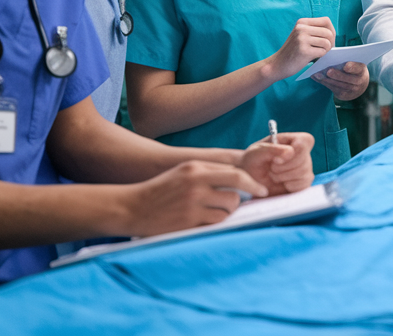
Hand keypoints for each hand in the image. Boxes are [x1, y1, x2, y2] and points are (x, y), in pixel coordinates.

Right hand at [118, 160, 269, 236]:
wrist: (132, 207)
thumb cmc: (160, 190)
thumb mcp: (183, 172)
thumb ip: (208, 174)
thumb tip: (239, 181)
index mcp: (196, 168)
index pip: (235, 173)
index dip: (252, 183)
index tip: (261, 190)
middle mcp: (196, 183)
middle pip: (235, 192)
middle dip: (241, 199)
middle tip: (241, 202)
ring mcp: (192, 203)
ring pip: (227, 210)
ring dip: (226, 214)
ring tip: (213, 213)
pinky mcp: (188, 221)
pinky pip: (215, 224)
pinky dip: (215, 223)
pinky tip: (204, 221)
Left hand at [239, 132, 314, 194]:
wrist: (251, 180)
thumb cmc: (253, 162)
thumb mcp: (256, 153)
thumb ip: (272, 149)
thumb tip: (290, 152)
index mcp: (291, 140)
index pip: (305, 141)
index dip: (295, 150)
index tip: (277, 159)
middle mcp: (302, 153)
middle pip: (304, 160)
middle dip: (283, 168)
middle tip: (270, 168)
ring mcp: (305, 168)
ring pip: (304, 173)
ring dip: (283, 177)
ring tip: (273, 175)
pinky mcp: (304, 182)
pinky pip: (303, 185)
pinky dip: (289, 186)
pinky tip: (281, 183)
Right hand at [264, 18, 335, 80]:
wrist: (277, 64)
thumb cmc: (293, 52)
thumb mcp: (301, 35)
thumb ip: (314, 31)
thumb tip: (333, 34)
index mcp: (302, 22)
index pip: (326, 21)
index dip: (332, 31)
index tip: (329, 40)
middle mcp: (301, 28)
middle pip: (329, 32)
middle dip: (331, 43)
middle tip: (325, 50)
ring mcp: (302, 39)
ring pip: (327, 43)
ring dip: (326, 51)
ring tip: (318, 54)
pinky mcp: (303, 50)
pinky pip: (323, 52)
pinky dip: (321, 57)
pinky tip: (313, 59)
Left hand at [313, 62, 368, 100]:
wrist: (359, 85)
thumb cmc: (353, 70)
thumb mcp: (354, 64)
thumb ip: (346, 60)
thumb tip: (331, 55)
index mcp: (361, 70)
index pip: (358, 68)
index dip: (352, 67)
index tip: (346, 66)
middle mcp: (358, 81)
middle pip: (347, 79)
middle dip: (337, 75)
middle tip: (328, 71)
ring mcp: (351, 90)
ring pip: (338, 85)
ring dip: (327, 79)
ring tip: (317, 74)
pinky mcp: (343, 95)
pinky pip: (333, 89)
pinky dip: (324, 83)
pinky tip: (317, 78)